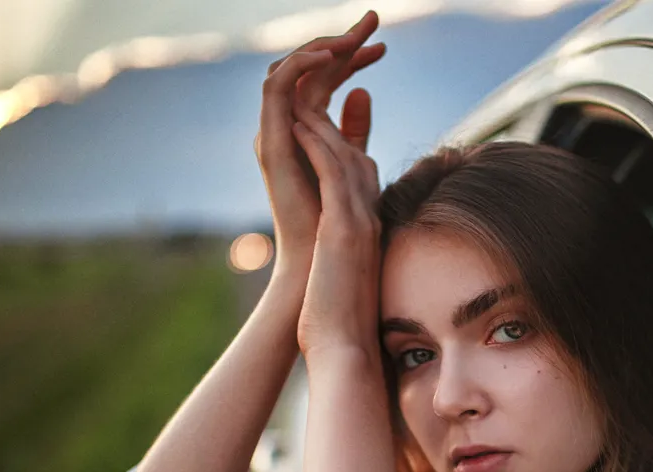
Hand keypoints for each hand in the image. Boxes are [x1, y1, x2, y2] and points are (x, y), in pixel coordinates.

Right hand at [255, 11, 384, 276]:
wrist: (322, 265)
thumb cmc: (339, 227)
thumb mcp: (354, 164)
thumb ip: (355, 129)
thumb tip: (363, 91)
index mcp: (304, 133)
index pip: (324, 81)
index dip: (352, 59)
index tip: (383, 48)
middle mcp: (284, 128)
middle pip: (306, 69)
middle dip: (339, 41)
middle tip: (373, 20)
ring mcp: (274, 132)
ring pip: (287, 68)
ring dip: (321, 46)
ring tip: (354, 34)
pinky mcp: (269, 140)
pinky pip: (276, 86)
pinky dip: (301, 65)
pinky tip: (334, 56)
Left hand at [291, 107, 382, 358]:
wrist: (347, 352)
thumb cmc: (340, 327)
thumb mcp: (342, 282)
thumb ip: (342, 259)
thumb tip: (332, 255)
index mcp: (368, 229)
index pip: (360, 172)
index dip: (345, 139)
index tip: (330, 116)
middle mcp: (370, 220)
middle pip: (356, 153)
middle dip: (338, 119)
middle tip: (319, 87)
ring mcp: (360, 223)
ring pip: (345, 155)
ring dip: (323, 120)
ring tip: (302, 92)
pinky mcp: (343, 230)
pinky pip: (332, 174)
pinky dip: (316, 144)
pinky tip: (297, 123)